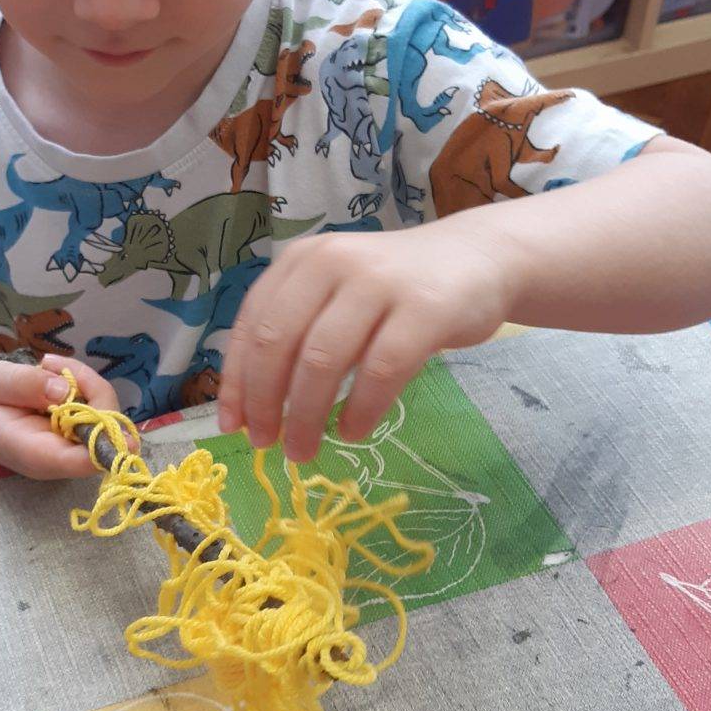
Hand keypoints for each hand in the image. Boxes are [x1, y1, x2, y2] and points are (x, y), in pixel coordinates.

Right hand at [0, 353, 125, 479]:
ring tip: (47, 366)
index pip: (81, 460)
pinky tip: (57, 374)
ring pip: (109, 415)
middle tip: (50, 365)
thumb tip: (64, 389)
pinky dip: (86, 385)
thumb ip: (23, 384)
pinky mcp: (83, 434)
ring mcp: (76, 447)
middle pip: (106, 433)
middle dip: (92, 390)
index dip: (106, 442)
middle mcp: (63, 458)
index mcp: (36, 454)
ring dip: (87, 382)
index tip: (109, 417)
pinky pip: (101, 407)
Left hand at [217, 222, 514, 460]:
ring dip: (306, 416)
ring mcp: (379, 282)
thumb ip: (298, 333)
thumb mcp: (336, 295)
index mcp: (302, 260)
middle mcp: (333, 262)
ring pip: (323, 360)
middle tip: (266, 444)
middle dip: (265, 402)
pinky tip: (352, 432)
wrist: (479, 260)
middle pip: (279, 343)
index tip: (232, 426)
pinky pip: (380, 370)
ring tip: (304, 450)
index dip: (237, 380)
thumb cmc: (395, 290)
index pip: (253, 324)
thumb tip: (249, 406)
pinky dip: (360, 409)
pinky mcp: (424, 309)